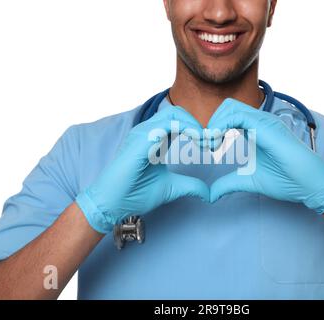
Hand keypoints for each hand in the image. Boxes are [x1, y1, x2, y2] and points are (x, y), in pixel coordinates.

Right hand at [76, 106, 208, 233]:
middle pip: (178, 112)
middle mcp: (147, 132)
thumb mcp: (171, 188)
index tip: (212, 145)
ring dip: (194, 125)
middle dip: (198, 124)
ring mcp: (142, 134)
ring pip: (173, 114)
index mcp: (155, 139)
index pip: (179, 121)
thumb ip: (190, 186)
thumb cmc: (134, 194)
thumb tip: (209, 193)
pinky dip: (185, 129)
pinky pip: (165, 125)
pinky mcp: (139, 141)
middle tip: (212, 142)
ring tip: (206, 142)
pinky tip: (196, 142)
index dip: (198, 129)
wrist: (111, 205)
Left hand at [207, 98, 323, 213]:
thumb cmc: (286, 180)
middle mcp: (260, 121)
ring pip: (230, 107)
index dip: (212, 128)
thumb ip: (228, 183)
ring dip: (214, 124)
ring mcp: (265, 122)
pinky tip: (218, 142)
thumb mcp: (248, 181)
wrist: (311, 186)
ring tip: (211, 145)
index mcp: (255, 129)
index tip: (206, 148)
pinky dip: (222, 125)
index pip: (227, 115)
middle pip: (226, 106)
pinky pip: (240, 116)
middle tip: (207, 145)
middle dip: (211, 123)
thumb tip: (210, 194)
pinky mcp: (268, 128)